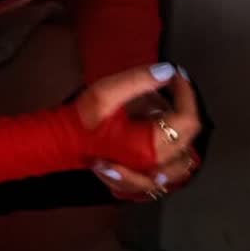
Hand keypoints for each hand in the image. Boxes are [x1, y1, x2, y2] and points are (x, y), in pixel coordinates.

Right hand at [75, 65, 201, 203]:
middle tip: (168, 91)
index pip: (187, 120)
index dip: (186, 93)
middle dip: (182, 110)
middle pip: (189, 139)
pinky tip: (158, 140)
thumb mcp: (107, 93)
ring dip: (180, 136)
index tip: (176, 76)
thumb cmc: (81, 121)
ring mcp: (148, 176)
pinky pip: (168, 174)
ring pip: (183, 162)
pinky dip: (170, 157)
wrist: (60, 143)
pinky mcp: (140, 179)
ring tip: (164, 116)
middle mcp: (153, 166)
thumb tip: (168, 71)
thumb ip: (139, 80)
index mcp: (150, 146)